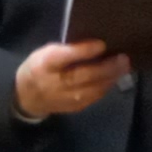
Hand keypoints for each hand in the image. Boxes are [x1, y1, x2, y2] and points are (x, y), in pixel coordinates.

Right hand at [14, 40, 128, 118]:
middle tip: (123, 58)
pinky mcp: (75, 107)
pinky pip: (95, 96)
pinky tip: (114, 77)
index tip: (102, 44)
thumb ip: (66, 50)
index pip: (65, 58)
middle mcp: (55, 82)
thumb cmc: (40, 68)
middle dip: (106, 67)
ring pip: (93, 88)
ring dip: (111, 77)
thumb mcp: (45, 53)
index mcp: (45, 64)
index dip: (83, 51)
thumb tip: (96, 44)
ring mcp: (66, 97)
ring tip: (124, 66)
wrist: (27, 97)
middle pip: (84, 75)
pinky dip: (106, 86)